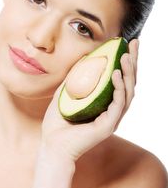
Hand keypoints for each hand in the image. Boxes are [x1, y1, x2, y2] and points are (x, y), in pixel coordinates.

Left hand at [41, 39, 138, 162]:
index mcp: (105, 103)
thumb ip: (74, 78)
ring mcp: (112, 118)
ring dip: (128, 72)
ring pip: (128, 92)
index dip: (125, 61)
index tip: (126, 44)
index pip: (120, 79)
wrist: (51, 144)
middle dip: (133, 62)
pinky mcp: (108, 125)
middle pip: (129, 83)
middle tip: (134, 43)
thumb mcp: (65, 93)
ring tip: (126, 56)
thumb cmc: (58, 121)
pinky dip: (119, 88)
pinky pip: (117, 104)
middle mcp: (112, 109)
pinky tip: (115, 73)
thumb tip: (83, 58)